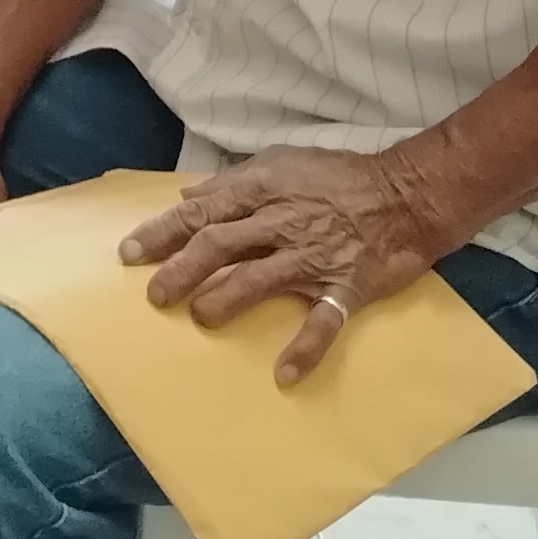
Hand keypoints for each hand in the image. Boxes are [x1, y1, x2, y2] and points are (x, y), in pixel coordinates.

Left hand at [119, 147, 442, 384]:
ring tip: (200, 319)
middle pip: (220, 245)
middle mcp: (281, 223)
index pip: (201, 211)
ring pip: (260, 280)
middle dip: (181, 270)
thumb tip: (187, 196)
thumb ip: (232, 182)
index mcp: (262, 190)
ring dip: (225, 301)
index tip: (130, 253)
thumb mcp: (281, 164)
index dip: (162, 232)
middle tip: (155, 296)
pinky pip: (324, 320)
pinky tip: (284, 374)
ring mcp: (314, 256)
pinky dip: (305, 349)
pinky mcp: (346, 285)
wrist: (408, 195)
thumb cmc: (340, 177)